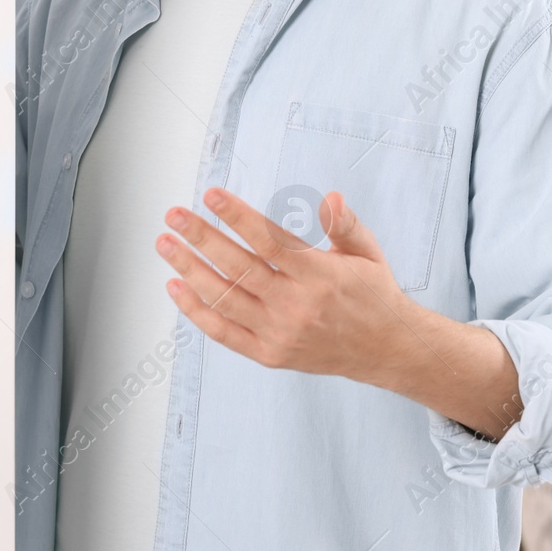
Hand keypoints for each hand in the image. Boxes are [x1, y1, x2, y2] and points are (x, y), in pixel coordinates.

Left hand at [155, 186, 411, 383]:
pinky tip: (176, 286)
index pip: (269, 241)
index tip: (212, 195)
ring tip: (165, 244)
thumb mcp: (367, 252)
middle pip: (238, 267)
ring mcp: (280, 333)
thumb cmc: (373, 294)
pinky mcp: (270, 354)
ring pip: (224, 299)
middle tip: (174, 215)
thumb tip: (331, 198)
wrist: (386, 349)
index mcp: (320, 276)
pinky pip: (224, 333)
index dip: (237, 216)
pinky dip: (196, 311)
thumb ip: (346, 224)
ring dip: (190, 269)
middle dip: (201, 237)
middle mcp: (296, 306)